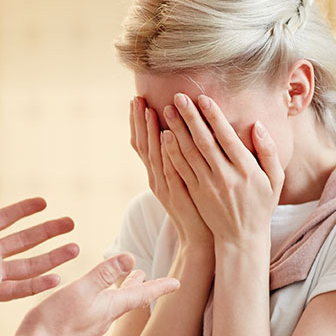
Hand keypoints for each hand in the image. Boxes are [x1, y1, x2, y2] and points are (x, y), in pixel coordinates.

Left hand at [0, 182, 78, 327]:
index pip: (4, 219)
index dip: (23, 210)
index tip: (43, 201)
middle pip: (24, 240)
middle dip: (47, 231)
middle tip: (70, 223)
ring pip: (28, 264)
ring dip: (51, 257)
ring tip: (74, 248)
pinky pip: (17, 288)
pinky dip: (36, 284)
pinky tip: (57, 278)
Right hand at [16, 253, 180, 335]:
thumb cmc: (55, 323)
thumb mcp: (81, 290)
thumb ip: (103, 274)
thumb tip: (130, 257)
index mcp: (109, 308)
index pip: (141, 294)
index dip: (160, 286)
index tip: (178, 283)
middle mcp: (103, 319)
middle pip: (127, 299)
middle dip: (138, 285)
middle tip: (147, 275)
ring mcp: (89, 327)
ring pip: (111, 306)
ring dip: (120, 292)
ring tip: (123, 282)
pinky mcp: (75, 333)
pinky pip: (96, 312)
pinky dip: (102, 300)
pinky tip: (91, 300)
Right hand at [130, 97, 211, 248]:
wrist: (200, 238)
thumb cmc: (197, 206)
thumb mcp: (182, 180)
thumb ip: (177, 159)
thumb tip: (176, 134)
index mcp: (157, 173)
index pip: (143, 143)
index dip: (138, 122)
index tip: (137, 100)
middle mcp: (156, 178)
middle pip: (142, 145)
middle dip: (138, 121)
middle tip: (136, 98)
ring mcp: (164, 187)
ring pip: (153, 154)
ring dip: (149, 131)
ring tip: (147, 109)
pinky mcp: (176, 194)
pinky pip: (169, 169)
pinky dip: (166, 153)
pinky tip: (166, 135)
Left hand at [160, 93, 284, 249]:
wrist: (241, 238)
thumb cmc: (261, 205)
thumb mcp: (275, 180)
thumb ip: (269, 151)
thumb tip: (257, 125)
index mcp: (246, 170)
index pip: (227, 138)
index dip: (214, 117)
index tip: (204, 99)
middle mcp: (225, 177)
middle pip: (204, 142)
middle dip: (190, 118)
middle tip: (179, 96)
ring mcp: (207, 186)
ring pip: (189, 153)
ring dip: (177, 130)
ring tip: (167, 109)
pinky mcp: (195, 193)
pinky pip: (181, 169)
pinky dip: (171, 152)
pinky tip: (164, 136)